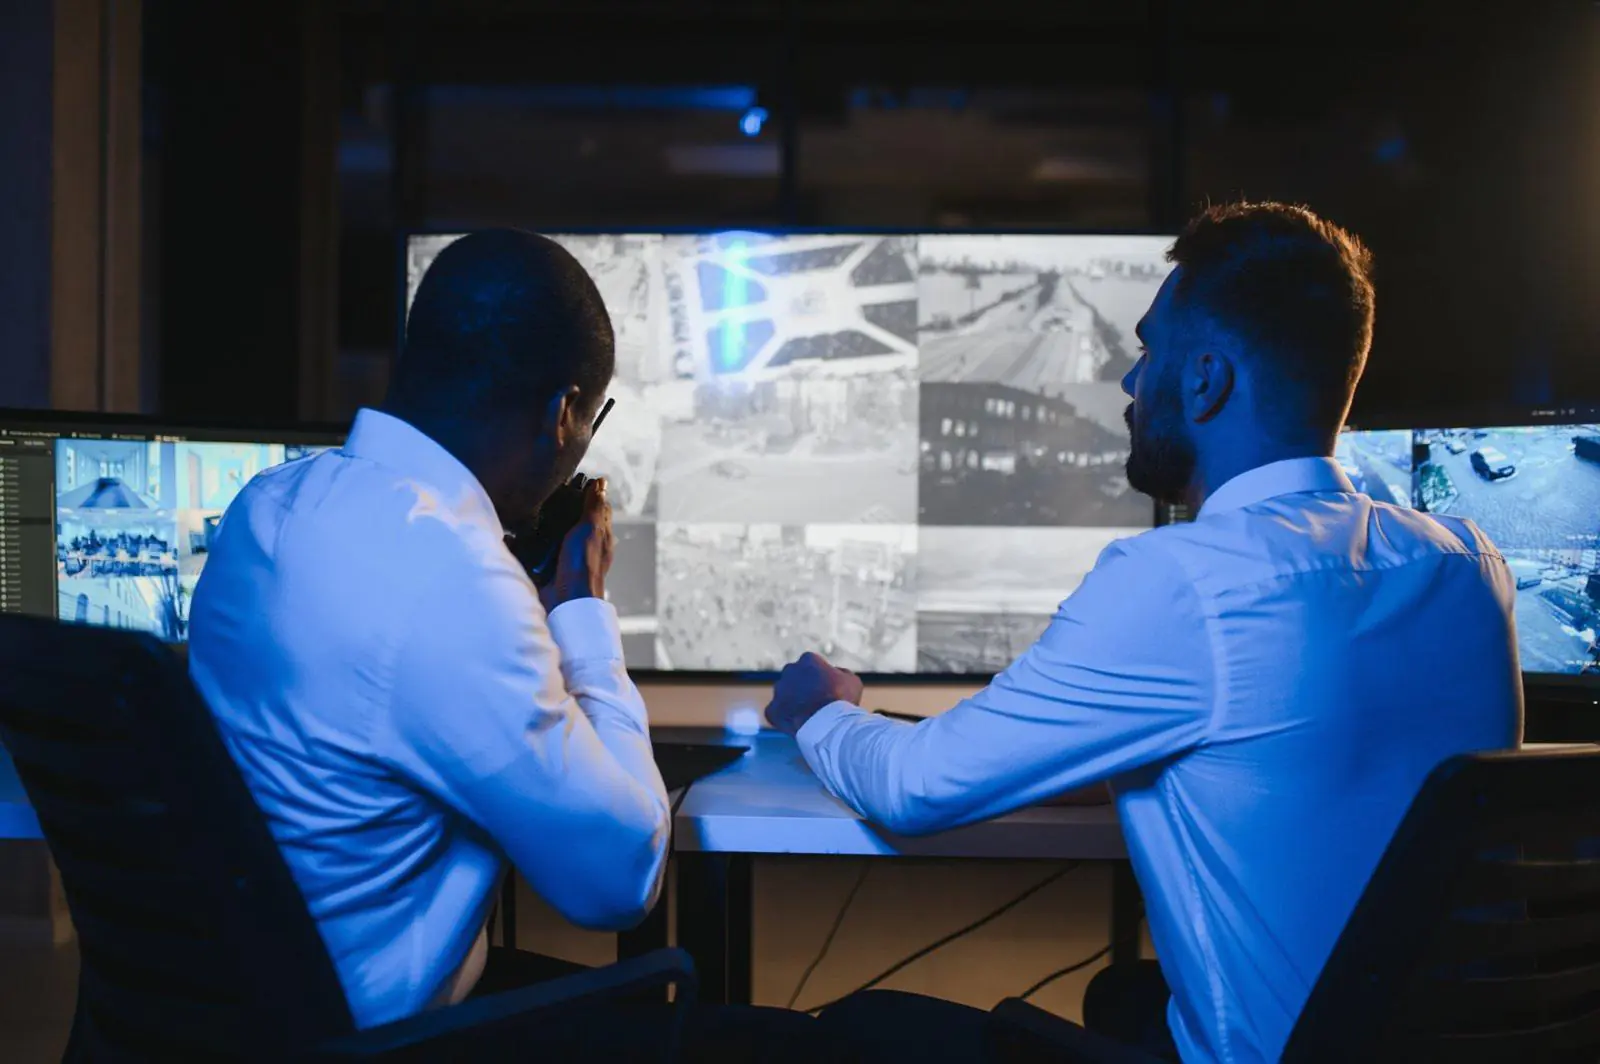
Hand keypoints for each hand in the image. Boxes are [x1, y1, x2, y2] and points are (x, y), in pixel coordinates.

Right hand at [539, 477, 612, 611]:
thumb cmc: (583, 564)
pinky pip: (538, 549)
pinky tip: (517, 533)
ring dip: (544, 523)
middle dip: (564, 507)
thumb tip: (600, 483)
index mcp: (600, 535)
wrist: (566, 599)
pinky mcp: (550, 566)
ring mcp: (567, 556)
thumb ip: (593, 507)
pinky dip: (528, 542)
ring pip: (556, 533)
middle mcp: (585, 545)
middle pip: (575, 519)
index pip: (597, 509)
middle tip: (548, 492)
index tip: (575, 480)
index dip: (589, 494)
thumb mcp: (590, 528)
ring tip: (530, 508)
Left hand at [764, 652, 863, 736]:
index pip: (811, 664)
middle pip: (795, 676)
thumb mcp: (852, 681)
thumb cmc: (842, 701)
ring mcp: (779, 690)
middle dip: (803, 686)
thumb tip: (836, 673)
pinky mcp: (772, 709)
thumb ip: (841, 673)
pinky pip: (776, 712)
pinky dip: (784, 717)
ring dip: (793, 701)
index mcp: (808, 660)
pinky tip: (798, 723)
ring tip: (809, 716)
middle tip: (816, 702)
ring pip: (785, 694)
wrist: (827, 725)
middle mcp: (789, 670)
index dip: (820, 677)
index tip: (827, 689)